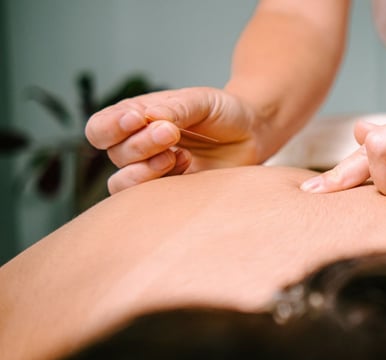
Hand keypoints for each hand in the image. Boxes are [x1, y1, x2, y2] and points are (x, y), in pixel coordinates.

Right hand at [85, 87, 261, 193]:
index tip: (138, 118)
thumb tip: (148, 116)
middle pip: (114, 154)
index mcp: (135, 119)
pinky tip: (188, 165)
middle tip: (172, 132)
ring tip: (177, 154)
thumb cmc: (222, 112)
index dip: (111, 127)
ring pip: (122, 182)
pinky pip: (148, 200)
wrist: (252, 134)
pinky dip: (164, 183)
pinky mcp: (171, 194)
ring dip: (145, 168)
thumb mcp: (200, 100)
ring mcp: (152, 173)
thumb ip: (174, 108)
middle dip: (140, 143)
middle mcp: (137, 148)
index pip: (99, 128)